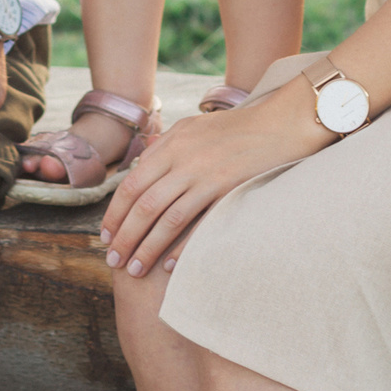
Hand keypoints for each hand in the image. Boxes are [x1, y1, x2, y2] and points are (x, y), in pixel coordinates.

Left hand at [99, 86, 332, 277]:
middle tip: (113, 260)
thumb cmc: (240, 126)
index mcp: (173, 144)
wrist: (283, 121)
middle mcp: (184, 158)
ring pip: (165, 218)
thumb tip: (141, 164)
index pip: (132, 184)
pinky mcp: (228, 188)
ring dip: (146, 247)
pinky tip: (169, 266)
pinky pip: (197, 223)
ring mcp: (206, 174)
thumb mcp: (196, 126)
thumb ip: (167, 144)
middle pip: (143, 204)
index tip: (107, 236)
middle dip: (125, 236)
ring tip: (135, 269)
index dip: (116, 213)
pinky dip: (180, 247)